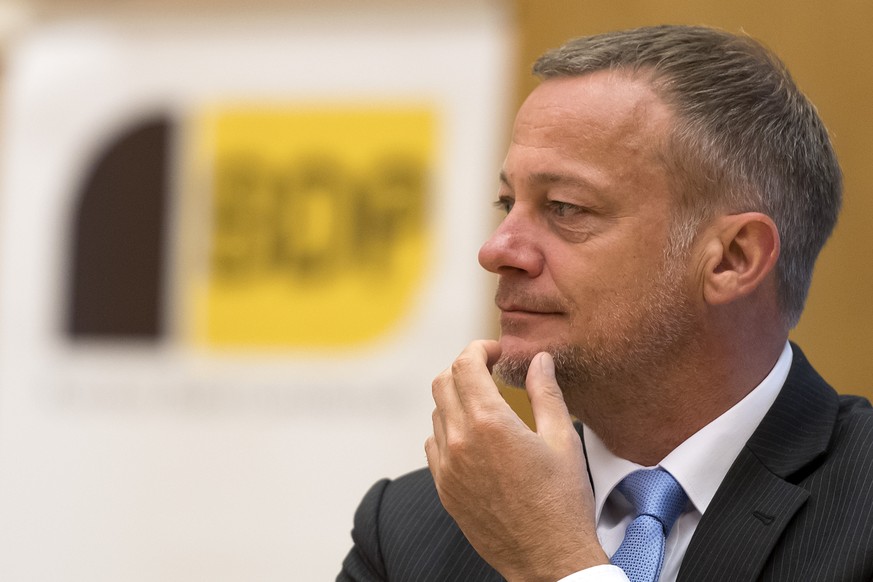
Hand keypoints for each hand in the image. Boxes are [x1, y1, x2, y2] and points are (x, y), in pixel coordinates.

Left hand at [425, 340, 607, 581]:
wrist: (547, 560)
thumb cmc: (562, 502)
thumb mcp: (562, 440)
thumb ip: (546, 392)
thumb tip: (539, 359)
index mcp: (490, 423)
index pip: (465, 365)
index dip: (479, 349)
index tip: (497, 353)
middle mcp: (460, 441)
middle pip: (443, 383)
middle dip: (465, 368)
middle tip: (490, 371)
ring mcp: (447, 467)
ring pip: (437, 412)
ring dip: (457, 398)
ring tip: (486, 404)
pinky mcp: (444, 489)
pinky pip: (434, 444)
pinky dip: (449, 429)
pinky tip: (474, 436)